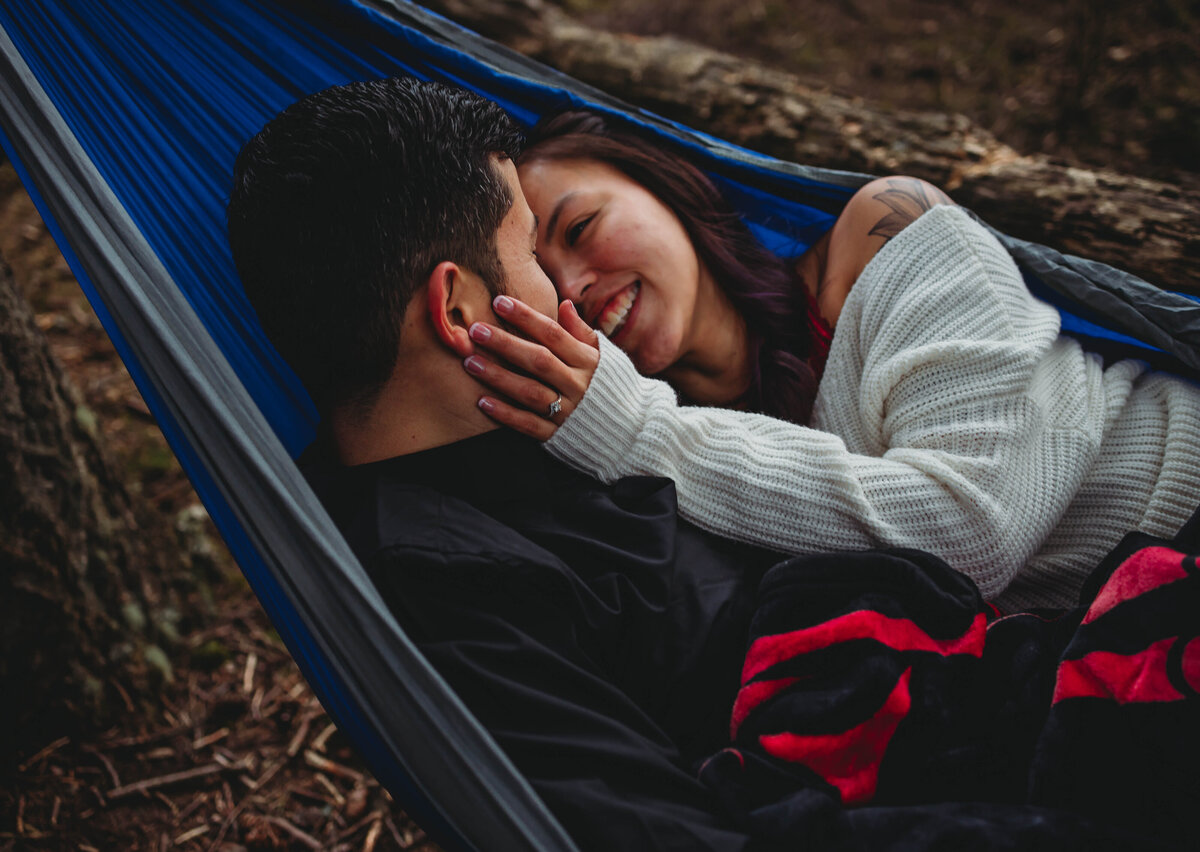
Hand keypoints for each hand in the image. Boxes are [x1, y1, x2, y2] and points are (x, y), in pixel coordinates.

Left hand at [463, 295, 599, 440]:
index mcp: (588, 361)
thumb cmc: (607, 385)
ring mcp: (568, 412)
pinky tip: (482, 402)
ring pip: (530, 392)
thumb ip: (581, 332)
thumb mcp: (602, 356)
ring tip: (470, 362)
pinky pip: (529, 425)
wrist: (628, 430)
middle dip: (505, 344)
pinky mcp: (558, 436)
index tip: (499, 302)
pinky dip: (506, 414)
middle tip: (475, 330)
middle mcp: (578, 385)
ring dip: (499, 377)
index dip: (526, 317)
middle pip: (539, 360)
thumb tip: (564, 304)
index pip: (554, 333)